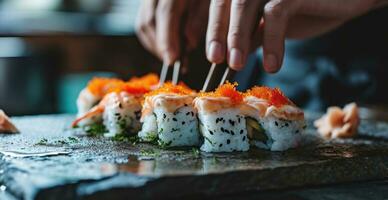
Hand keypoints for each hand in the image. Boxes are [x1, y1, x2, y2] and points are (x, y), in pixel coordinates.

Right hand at [136, 0, 209, 64]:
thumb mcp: (208, 1)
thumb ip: (199, 19)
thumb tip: (189, 44)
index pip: (167, 12)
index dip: (168, 38)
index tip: (173, 59)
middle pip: (150, 19)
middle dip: (160, 45)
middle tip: (172, 61)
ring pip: (144, 22)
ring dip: (155, 44)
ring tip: (171, 56)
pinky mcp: (147, 3)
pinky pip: (143, 21)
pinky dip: (152, 38)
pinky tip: (165, 46)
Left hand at [206, 0, 380, 71]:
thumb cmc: (311, 7)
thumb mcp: (274, 24)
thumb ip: (252, 34)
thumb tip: (229, 56)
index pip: (221, 5)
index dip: (213, 29)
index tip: (212, 56)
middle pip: (226, 2)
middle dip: (219, 32)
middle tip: (217, 60)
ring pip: (244, 4)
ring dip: (237, 37)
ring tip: (237, 65)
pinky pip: (276, 12)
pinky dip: (272, 40)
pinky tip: (273, 64)